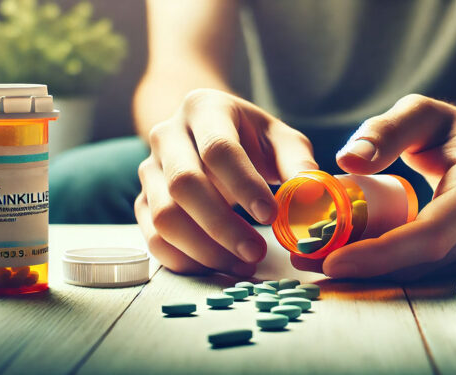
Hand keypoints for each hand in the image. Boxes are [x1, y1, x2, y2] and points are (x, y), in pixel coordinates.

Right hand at [136, 89, 317, 275]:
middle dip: (222, 226)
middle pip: (184, 184)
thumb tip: (312, 195)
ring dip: (205, 249)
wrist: (210, 135)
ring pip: (164, 216)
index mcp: (204, 109)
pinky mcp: (143, 201)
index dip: (244, 185)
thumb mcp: (280, 140)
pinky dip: (186, 260)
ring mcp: (149, 169)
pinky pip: (154, 238)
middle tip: (256, 252)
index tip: (271, 216)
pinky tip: (219, 265)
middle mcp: (167, 135)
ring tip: (243, 263)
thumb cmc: (251, 139)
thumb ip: (298, 164)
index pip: (218, 149)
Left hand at [292, 94, 455, 279]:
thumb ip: (385, 130)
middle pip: (418, 262)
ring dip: (365, 269)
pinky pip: (419, 266)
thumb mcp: (423, 112)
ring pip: (417, 271)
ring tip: (313, 257)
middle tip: (305, 258)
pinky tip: (344, 254)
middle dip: (360, 266)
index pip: (430, 233)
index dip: (381, 253)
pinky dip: (380, 264)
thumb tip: (347, 161)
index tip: (332, 258)